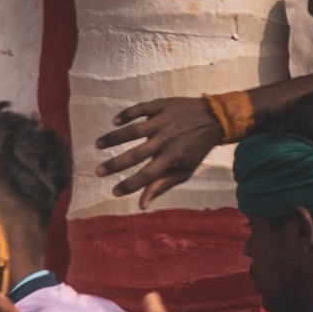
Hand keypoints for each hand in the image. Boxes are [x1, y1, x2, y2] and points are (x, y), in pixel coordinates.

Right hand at [95, 98, 220, 209]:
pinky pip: (141, 108)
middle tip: (98, 172)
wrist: (214, 118)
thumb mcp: (183, 170)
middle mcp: (166, 140)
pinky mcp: (162, 105)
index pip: (148, 175)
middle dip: (116, 164)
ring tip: (98, 145)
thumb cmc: (196, 149)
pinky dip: (127, 114)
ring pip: (134, 130)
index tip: (114, 192)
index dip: (131, 184)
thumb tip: (141, 206)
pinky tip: (114, 121)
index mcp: (172, 157)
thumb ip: (161, 186)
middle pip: (137, 154)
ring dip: (114, 137)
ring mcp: (163, 121)